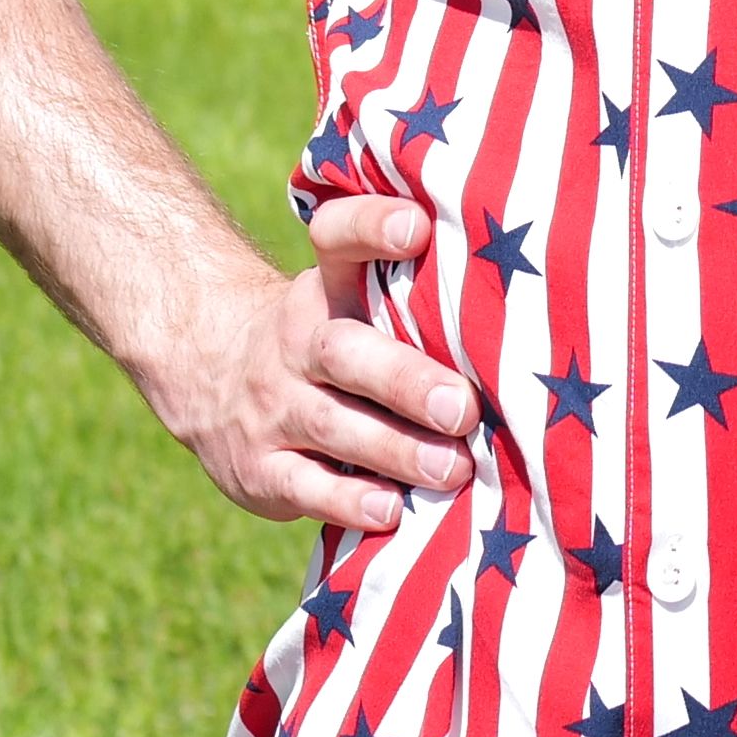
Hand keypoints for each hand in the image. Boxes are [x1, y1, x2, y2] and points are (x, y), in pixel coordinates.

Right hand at [127, 194, 479, 533]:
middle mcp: (296, 344)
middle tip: (461, 407)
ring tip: (452, 468)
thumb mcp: (348, 301)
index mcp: (325, 291)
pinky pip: (305, 487)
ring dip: (396, 449)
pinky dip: (350, 502)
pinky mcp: (260, 468)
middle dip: (405, 380)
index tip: (418, 226)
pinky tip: (391, 510)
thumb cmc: (328, 344)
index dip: (372, 227)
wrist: (209, 377)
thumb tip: (528, 306)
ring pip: (332, 425)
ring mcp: (273, 407)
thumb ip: (415, 297)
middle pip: (344, 352)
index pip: (337, 240)